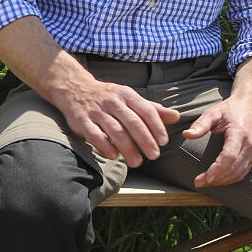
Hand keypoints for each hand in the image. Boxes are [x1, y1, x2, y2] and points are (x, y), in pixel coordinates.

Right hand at [60, 80, 179, 167]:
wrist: (76, 89)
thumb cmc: (109, 98)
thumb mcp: (130, 98)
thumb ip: (152, 109)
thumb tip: (176, 117)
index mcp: (127, 94)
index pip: (146, 110)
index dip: (156, 126)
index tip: (163, 142)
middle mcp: (113, 101)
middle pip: (132, 122)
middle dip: (145, 140)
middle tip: (154, 155)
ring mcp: (96, 111)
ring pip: (115, 130)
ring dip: (127, 148)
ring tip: (137, 162)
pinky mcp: (82, 121)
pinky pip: (94, 135)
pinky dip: (105, 146)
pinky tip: (114, 156)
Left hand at [182, 95, 251, 187]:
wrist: (249, 107)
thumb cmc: (229, 110)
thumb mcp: (213, 112)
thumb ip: (200, 124)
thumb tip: (186, 134)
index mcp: (239, 133)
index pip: (229, 155)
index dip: (217, 169)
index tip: (205, 178)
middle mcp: (250, 145)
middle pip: (233, 169)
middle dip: (216, 179)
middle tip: (198, 182)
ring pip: (238, 174)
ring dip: (222, 181)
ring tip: (205, 182)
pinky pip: (242, 173)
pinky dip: (229, 179)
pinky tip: (217, 180)